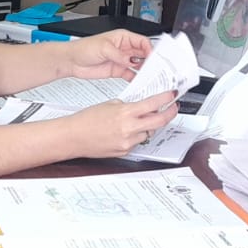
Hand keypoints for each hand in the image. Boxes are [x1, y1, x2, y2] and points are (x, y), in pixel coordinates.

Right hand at [62, 92, 180, 157]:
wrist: (73, 137)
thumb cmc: (86, 120)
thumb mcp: (109, 104)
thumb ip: (127, 106)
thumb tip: (140, 107)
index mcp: (125, 113)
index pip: (153, 104)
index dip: (166, 99)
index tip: (172, 95)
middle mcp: (128, 129)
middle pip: (159, 121)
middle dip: (169, 113)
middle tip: (173, 108)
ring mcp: (127, 142)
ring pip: (148, 133)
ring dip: (149, 126)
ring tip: (139, 121)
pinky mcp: (124, 152)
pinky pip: (137, 142)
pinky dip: (136, 136)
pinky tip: (126, 132)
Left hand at [64, 30, 151, 81]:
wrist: (72, 61)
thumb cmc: (84, 48)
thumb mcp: (103, 48)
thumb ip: (118, 55)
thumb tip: (130, 60)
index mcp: (123, 37)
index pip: (142, 42)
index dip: (149, 49)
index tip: (154, 58)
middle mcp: (124, 48)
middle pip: (143, 53)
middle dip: (149, 60)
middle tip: (155, 69)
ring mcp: (121, 60)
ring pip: (138, 65)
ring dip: (144, 70)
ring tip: (149, 76)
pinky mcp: (117, 70)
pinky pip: (130, 74)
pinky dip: (135, 78)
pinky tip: (138, 82)